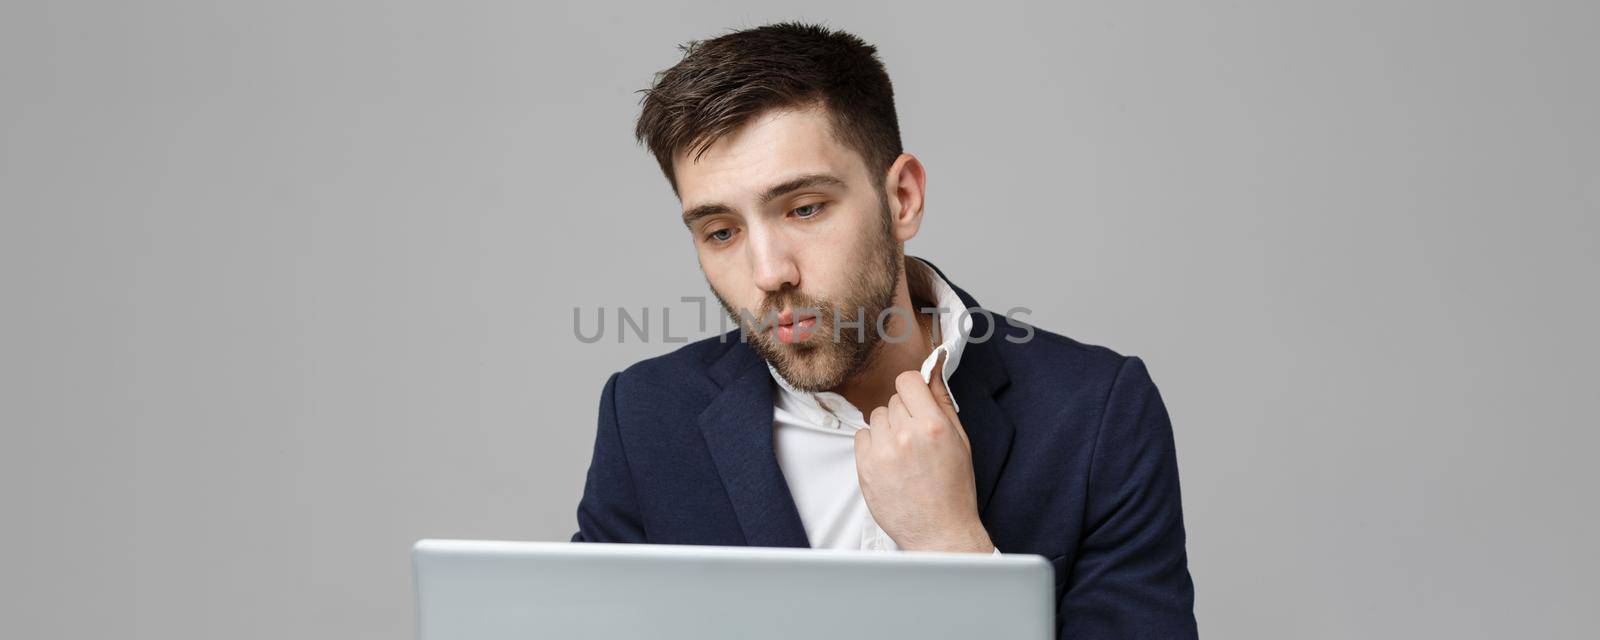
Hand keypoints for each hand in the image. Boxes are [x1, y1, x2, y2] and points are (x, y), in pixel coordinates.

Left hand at [853, 354, 993, 552]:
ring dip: (887, 429)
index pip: (907, 381)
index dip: (912, 389)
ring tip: (903, 453)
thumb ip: (942, 401)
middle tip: (916, 439)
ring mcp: (882, 453)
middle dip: (904, 414)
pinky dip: (873, 446)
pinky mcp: (865, 468)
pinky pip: (861, 437)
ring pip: (876, 418)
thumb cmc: (954, 489)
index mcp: (932, 425)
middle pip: (892, 401)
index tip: (915, 401)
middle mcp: (904, 436)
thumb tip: (934, 368)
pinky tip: (890, 463)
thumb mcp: (959, 441)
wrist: (940, 532)